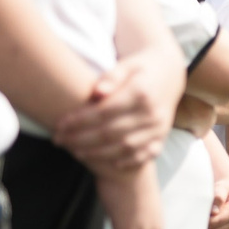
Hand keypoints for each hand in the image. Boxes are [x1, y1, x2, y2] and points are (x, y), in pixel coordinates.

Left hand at [52, 60, 171, 173]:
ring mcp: (159, 127)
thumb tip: (97, 92)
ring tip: (75, 152)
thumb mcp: (127, 65)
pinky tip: (106, 162)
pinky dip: (126, 161)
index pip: (104, 112)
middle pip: (111, 132)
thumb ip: (111, 77)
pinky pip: (145, 155)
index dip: (79, 121)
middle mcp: (152, 112)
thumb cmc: (139, 68)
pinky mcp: (162, 137)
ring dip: (97, 153)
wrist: (169, 73)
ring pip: (125, 147)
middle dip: (81, 139)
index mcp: (141, 92)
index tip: (59, 124)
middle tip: (59, 140)